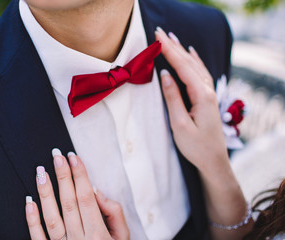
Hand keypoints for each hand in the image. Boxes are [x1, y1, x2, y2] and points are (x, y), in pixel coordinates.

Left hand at [25, 149, 129, 239]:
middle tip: (56, 155)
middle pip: (69, 202)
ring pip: (52, 217)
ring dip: (45, 193)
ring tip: (41, 171)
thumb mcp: (123, 238)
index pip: (86, 198)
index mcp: (99, 234)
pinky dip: (31, 219)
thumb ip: (113, 214)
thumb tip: (96, 191)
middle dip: (63, 176)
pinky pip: (38, 237)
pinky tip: (28, 201)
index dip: (80, 175)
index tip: (74, 157)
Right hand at [155, 28, 251, 239]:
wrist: (213, 160)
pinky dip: (194, 61)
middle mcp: (208, 91)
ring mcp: (210, 94)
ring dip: (182, 51)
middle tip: (159, 33)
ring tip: (171, 39)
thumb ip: (173, 98)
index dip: (169, 52)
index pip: (182, 68)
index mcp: (201, 96)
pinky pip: (201, 73)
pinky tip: (191, 53)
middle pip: (189, 63)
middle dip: (174, 47)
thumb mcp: (179, 124)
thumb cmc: (195, 146)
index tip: (157, 38)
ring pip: (195, 66)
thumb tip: (165, 75)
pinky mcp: (208, 98)